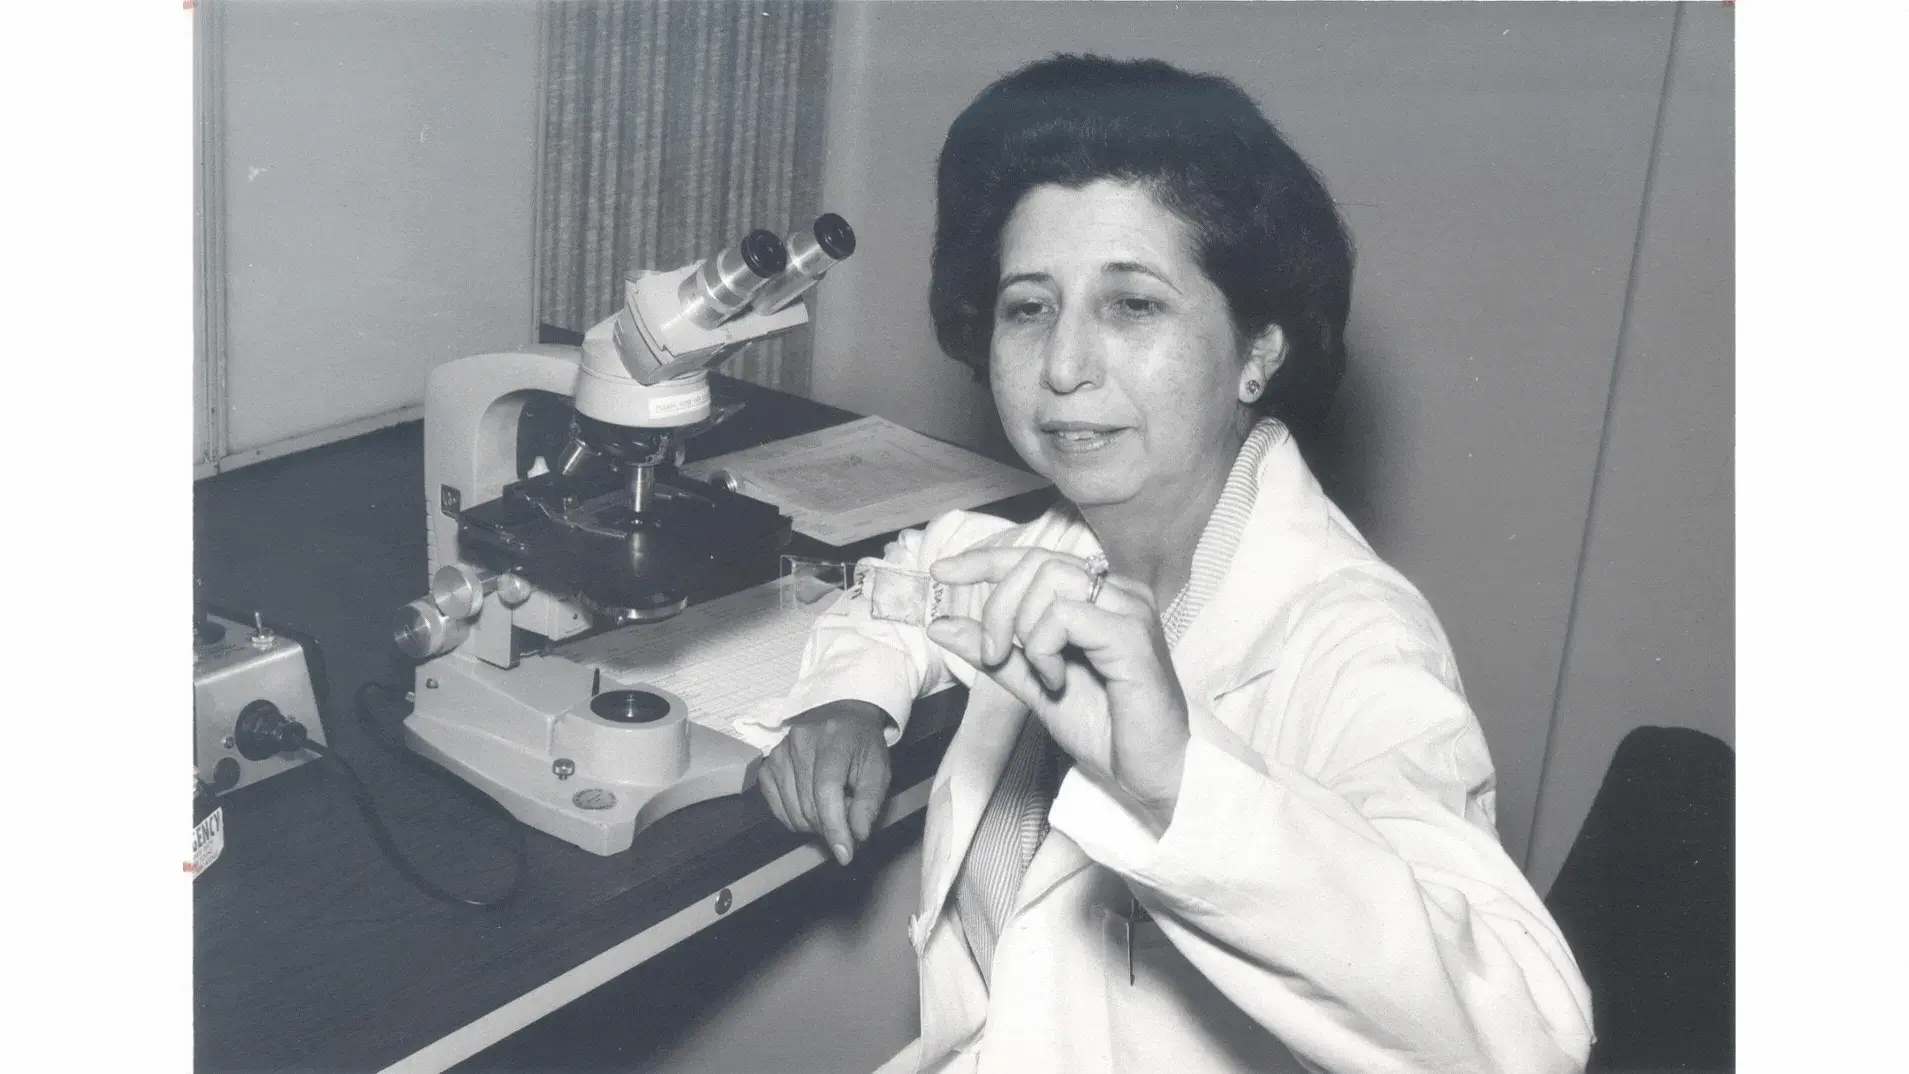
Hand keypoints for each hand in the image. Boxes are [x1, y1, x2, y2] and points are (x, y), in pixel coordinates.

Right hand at [758, 700, 891, 864]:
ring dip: (813, 824)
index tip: (845, 854)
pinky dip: (794, 818)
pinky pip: (777, 807)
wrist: (842, 717)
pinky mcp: (767, 765)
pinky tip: (810, 806)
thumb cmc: (863, 746)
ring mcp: (779, 753)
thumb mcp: (879, 769)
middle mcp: (799, 742)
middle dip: (829, 826)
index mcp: (833, 739)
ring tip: (831, 809)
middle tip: (846, 821)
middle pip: (808, 805)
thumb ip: (870, 802)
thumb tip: (857, 834)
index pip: (826, 791)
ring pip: (792, 811)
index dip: (834, 826)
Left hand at [925, 548, 1189, 831]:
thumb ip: (994, 653)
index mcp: (1100, 597)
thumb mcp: (1034, 684)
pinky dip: (1044, 647)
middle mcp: (1119, 593)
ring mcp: (1130, 610)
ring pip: (1050, 578)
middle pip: (1037, 563)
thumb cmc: (1106, 729)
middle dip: (998, 606)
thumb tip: (941, 625)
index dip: (985, 559)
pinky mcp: (1133, 636)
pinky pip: (1066, 615)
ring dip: (1021, 627)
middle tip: (993, 654)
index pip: (1035, 557)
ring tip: (1037, 672)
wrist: (1149, 774)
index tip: (942, 572)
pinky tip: (1056, 679)